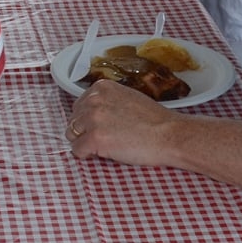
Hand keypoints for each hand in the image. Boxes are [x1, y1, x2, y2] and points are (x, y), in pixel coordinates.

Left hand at [66, 79, 186, 166]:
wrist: (169, 134)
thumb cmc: (153, 119)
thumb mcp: (127, 97)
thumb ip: (106, 101)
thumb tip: (92, 113)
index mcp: (101, 88)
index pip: (79, 104)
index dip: (88, 119)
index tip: (100, 126)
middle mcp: (94, 100)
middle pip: (73, 119)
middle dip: (84, 130)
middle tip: (104, 138)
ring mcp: (93, 119)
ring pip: (72, 134)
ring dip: (84, 142)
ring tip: (104, 146)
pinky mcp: (95, 139)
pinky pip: (77, 150)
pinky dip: (86, 155)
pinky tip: (102, 154)